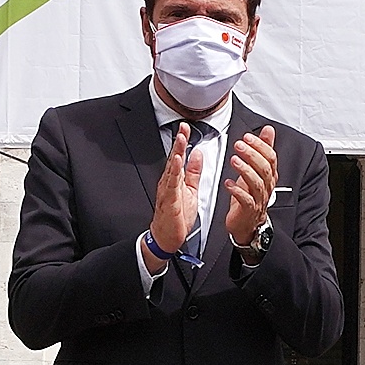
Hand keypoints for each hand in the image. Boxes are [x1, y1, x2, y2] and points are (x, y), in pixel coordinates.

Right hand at [149, 123, 203, 256]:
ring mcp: (168, 191)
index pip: (180, 156)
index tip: (187, 128)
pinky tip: (177, 161)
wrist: (167, 237)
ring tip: (181, 139)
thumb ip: (194, 172)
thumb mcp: (191, 190)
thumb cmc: (177, 217)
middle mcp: (170, 182)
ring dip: (176, 152)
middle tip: (183, 127)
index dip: (183, 141)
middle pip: (174, 158)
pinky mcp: (169, 200)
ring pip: (172, 168)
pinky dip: (174, 171)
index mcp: (176, 179)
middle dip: (179, 142)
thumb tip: (197, 155)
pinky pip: (172, 183)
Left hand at [225, 127, 277, 248]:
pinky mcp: (249, 210)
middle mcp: (266, 187)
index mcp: (269, 176)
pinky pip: (245, 200)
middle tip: (239, 145)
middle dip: (252, 155)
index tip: (248, 137)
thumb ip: (263, 149)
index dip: (260, 146)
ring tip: (234, 160)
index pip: (270, 158)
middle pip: (264, 169)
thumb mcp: (257, 169)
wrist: (247, 223)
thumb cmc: (250, 195)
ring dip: (245, 170)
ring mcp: (259, 199)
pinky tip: (228, 183)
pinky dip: (236, 191)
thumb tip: (268, 130)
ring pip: (257, 183)